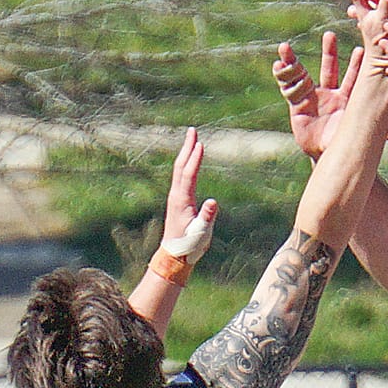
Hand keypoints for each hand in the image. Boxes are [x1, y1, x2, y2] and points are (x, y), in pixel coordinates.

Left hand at [160, 128, 218, 262]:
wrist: (174, 256)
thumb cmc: (189, 246)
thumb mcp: (201, 233)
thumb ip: (207, 216)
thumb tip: (213, 201)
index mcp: (182, 201)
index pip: (189, 175)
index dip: (195, 159)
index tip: (200, 144)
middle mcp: (176, 196)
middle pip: (181, 166)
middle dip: (187, 148)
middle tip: (192, 130)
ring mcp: (175, 197)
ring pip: (179, 170)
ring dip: (185, 153)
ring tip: (192, 140)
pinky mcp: (178, 201)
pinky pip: (181, 177)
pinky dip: (186, 164)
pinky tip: (188, 161)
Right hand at [274, 31, 357, 160]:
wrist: (326, 156)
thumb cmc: (345, 144)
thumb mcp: (357, 135)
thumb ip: (374, 131)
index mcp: (347, 100)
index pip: (352, 78)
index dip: (355, 65)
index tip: (360, 50)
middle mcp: (330, 95)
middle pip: (329, 69)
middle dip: (329, 52)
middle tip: (330, 35)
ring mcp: (312, 98)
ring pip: (304, 74)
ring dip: (295, 60)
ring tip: (285, 47)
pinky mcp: (297, 106)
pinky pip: (287, 88)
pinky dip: (282, 76)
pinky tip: (277, 65)